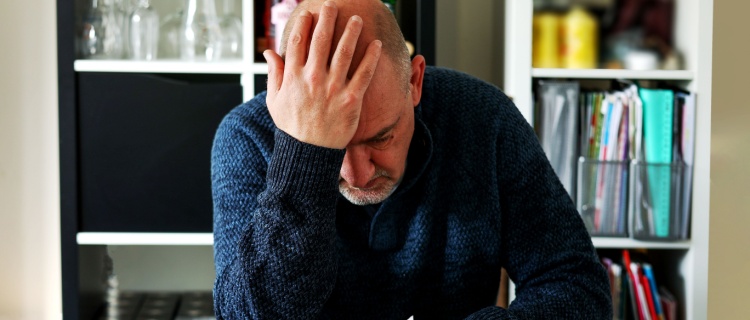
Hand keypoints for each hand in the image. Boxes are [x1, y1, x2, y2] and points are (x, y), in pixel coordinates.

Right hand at [263, 1, 381, 148]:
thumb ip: (274, 74)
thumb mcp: (275, 101)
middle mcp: (312, 79)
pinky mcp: (351, 99)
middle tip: (333, 5)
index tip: (309, 13)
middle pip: (321, 40)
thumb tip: (268, 53)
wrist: (309, 154)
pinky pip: (363, 74)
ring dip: (351, 32)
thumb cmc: (292, 127)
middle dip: (327, 19)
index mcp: (293, 77)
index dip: (304, 23)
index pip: (298, 42)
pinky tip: (376, 45)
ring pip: (344, 52)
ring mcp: (333, 88)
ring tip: (356, 19)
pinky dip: (371, 57)